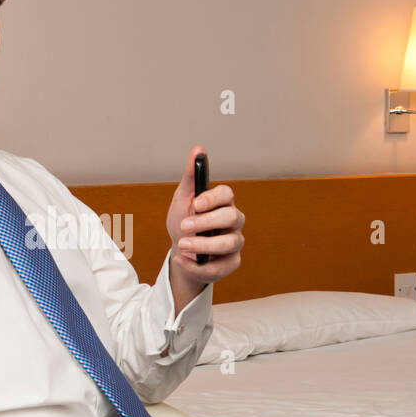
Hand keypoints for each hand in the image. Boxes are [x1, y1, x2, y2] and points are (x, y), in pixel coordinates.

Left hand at [166, 145, 244, 291]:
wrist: (180, 253)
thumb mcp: (183, 199)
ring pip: (228, 243)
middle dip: (206, 223)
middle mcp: (233, 222)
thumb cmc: (184, 222)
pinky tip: (183, 259)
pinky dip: (198, 265)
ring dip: (202, 245)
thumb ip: (191, 177)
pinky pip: (220, 266)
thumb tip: (198, 149)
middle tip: (184, 227)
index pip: (227, 194)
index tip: (196, 203)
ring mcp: (235, 242)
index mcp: (222, 203)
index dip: (213, 198)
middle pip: (232, 217)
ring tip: (182, 245)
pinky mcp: (231, 263)